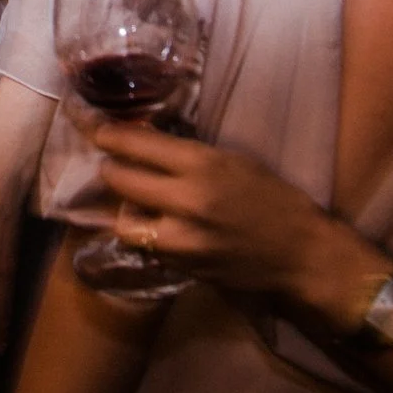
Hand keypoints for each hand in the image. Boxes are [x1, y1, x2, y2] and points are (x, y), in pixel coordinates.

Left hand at [93, 120, 381, 320]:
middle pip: (118, 178)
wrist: (299, 254)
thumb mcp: (233, 160)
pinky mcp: (181, 266)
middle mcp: (186, 201)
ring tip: (139, 201)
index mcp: (202, 164)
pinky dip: (145, 234)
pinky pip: (145, 246)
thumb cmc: (273, 198)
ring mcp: (181, 239)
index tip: (93, 126)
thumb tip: (143, 139)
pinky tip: (159, 226)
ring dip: (125, 208)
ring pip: (123, 220)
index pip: (135, 142)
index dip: (107, 133)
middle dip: (111, 168)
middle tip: (115, 162)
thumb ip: (186, 153)